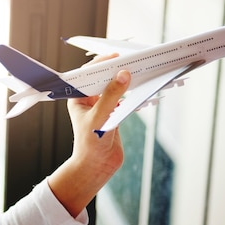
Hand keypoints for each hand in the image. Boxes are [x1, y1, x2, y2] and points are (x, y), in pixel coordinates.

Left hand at [47, 57, 129, 216]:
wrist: (97, 167)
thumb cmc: (90, 145)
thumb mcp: (100, 117)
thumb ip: (111, 95)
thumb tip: (124, 75)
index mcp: (79, 98)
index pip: (89, 74)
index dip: (102, 63)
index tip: (117, 57)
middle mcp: (90, 100)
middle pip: (105, 78)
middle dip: (118, 70)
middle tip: (134, 61)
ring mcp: (103, 106)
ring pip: (116, 87)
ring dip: (128, 81)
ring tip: (142, 71)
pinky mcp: (114, 114)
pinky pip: (125, 98)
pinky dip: (134, 93)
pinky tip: (145, 87)